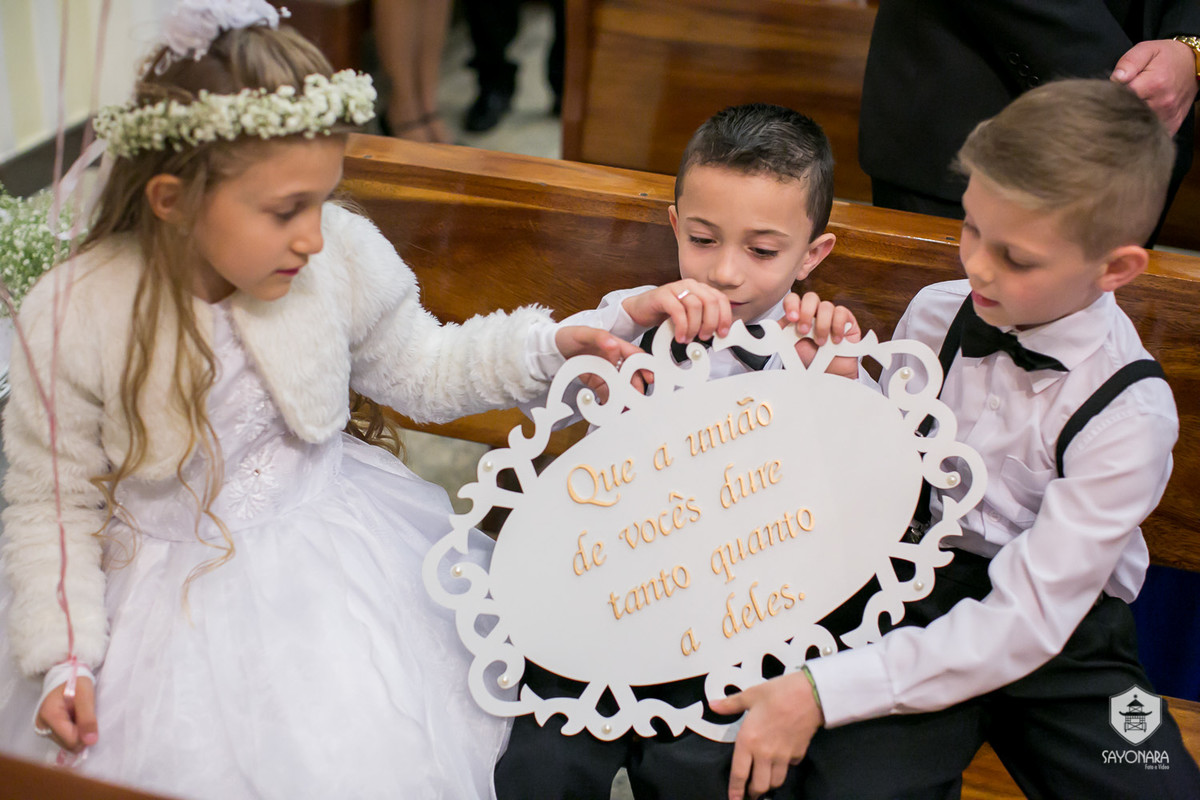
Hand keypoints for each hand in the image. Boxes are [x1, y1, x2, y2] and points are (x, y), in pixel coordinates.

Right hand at [36, 676, 96, 752]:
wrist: (65, 675)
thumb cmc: (76, 682)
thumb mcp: (85, 696)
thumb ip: (87, 719)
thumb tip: (91, 742)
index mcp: (49, 716)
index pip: (71, 741)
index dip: (85, 736)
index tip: (92, 722)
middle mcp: (42, 726)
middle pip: (68, 744)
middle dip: (82, 734)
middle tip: (85, 716)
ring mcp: (42, 729)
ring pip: (66, 743)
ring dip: (78, 733)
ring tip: (79, 715)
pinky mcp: (46, 729)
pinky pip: (64, 738)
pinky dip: (73, 731)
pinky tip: (75, 719)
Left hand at [555, 325, 649, 400]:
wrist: (552, 348)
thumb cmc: (568, 335)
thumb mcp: (583, 333)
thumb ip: (599, 337)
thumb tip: (614, 344)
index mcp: (614, 344)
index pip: (634, 356)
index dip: (644, 366)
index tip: (649, 378)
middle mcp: (613, 359)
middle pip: (630, 374)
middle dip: (635, 387)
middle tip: (637, 400)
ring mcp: (605, 371)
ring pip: (620, 385)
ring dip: (624, 397)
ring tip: (626, 409)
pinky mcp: (596, 381)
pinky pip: (607, 392)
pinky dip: (611, 401)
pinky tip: (612, 410)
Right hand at [621, 280, 732, 343]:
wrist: (641, 310)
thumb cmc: (666, 314)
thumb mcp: (690, 317)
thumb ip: (704, 320)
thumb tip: (719, 333)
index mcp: (700, 289)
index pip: (720, 299)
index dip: (725, 317)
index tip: (723, 333)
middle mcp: (690, 285)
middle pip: (711, 301)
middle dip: (710, 323)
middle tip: (705, 336)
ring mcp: (676, 287)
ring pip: (695, 306)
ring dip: (694, 327)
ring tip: (689, 338)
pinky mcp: (663, 295)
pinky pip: (678, 311)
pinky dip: (682, 327)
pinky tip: (679, 336)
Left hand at [710, 672, 823, 799]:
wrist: (810, 694)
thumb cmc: (778, 693)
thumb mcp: (751, 695)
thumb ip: (731, 704)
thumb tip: (712, 705)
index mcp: (749, 741)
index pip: (739, 774)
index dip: (735, 790)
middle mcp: (765, 754)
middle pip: (759, 785)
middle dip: (753, 792)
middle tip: (750, 792)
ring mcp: (783, 756)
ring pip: (775, 782)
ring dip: (768, 784)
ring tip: (764, 782)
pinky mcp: (798, 754)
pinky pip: (789, 768)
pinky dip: (784, 768)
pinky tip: (781, 762)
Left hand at [782, 292, 861, 378]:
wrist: (829, 373)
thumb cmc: (810, 359)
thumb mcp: (790, 348)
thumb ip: (780, 335)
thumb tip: (767, 330)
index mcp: (799, 314)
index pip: (793, 299)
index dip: (792, 305)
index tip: (792, 318)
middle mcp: (815, 312)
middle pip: (811, 297)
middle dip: (806, 313)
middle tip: (804, 331)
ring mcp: (831, 314)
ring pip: (826, 306)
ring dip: (822, 326)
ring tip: (820, 342)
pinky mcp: (846, 319)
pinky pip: (841, 312)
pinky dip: (837, 327)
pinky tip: (835, 340)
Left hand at [1112, 39, 1198, 135]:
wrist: (1192, 64)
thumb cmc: (1165, 57)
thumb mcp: (1145, 50)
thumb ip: (1128, 62)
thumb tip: (1115, 79)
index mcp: (1153, 84)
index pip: (1120, 99)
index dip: (1110, 98)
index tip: (1108, 94)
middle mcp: (1162, 104)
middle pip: (1128, 116)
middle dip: (1118, 111)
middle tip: (1116, 104)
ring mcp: (1168, 116)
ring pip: (1139, 128)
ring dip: (1130, 122)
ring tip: (1127, 112)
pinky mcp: (1173, 125)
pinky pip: (1153, 135)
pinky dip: (1143, 131)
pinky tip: (1137, 123)